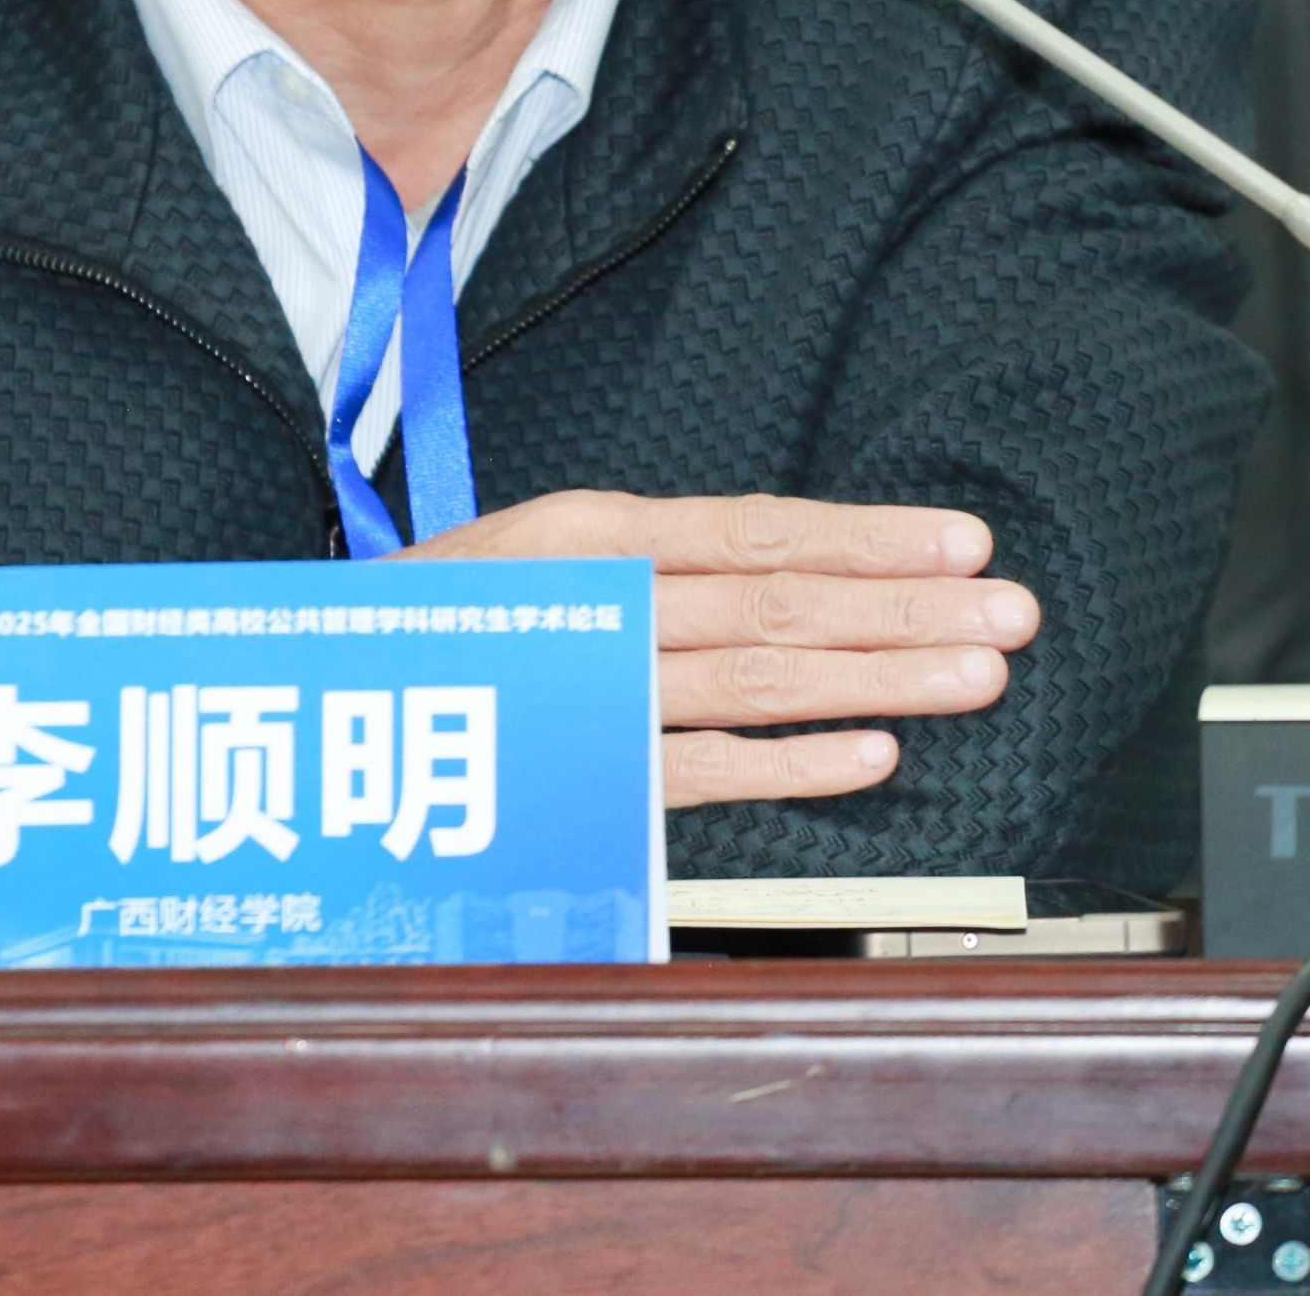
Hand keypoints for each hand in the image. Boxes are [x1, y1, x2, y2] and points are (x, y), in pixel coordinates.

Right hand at [399, 490, 1037, 808]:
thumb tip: (798, 568)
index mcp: (582, 532)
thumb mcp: (533, 564)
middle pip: (774, 604)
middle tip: (1013, 611)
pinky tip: (872, 760)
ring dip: (876, 677)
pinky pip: (696, 775)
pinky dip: (788, 768)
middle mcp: (591, 601)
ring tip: (977, 674)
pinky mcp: (571, 778)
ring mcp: (582, 691)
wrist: (297, 691)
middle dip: (905, 608)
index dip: (867, 537)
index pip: (754, 530)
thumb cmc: (435, 625)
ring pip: (752, 682)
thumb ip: (649, 564)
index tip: (965, 541)